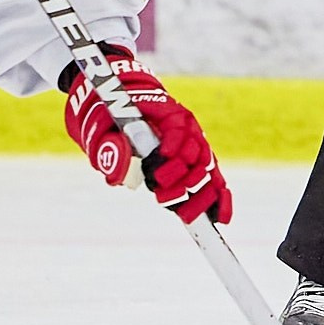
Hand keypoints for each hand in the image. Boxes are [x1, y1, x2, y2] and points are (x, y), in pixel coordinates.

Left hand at [62, 46, 231, 223]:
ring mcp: (196, 146)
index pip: (178, 132)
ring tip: (185, 215)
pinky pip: (215, 181)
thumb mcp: (102, 127)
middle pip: (197, 155)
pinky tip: (221, 218)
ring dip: (199, 196)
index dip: (172, 154)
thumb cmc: (114, 117)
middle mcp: (189, 128)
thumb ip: (109, 147)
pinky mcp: (198, 163)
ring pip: (208, 171)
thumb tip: (118, 175)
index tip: (156, 175)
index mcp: (168, 113)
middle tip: (163, 200)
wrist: (127, 106)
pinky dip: (220, 199)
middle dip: (184, 181)